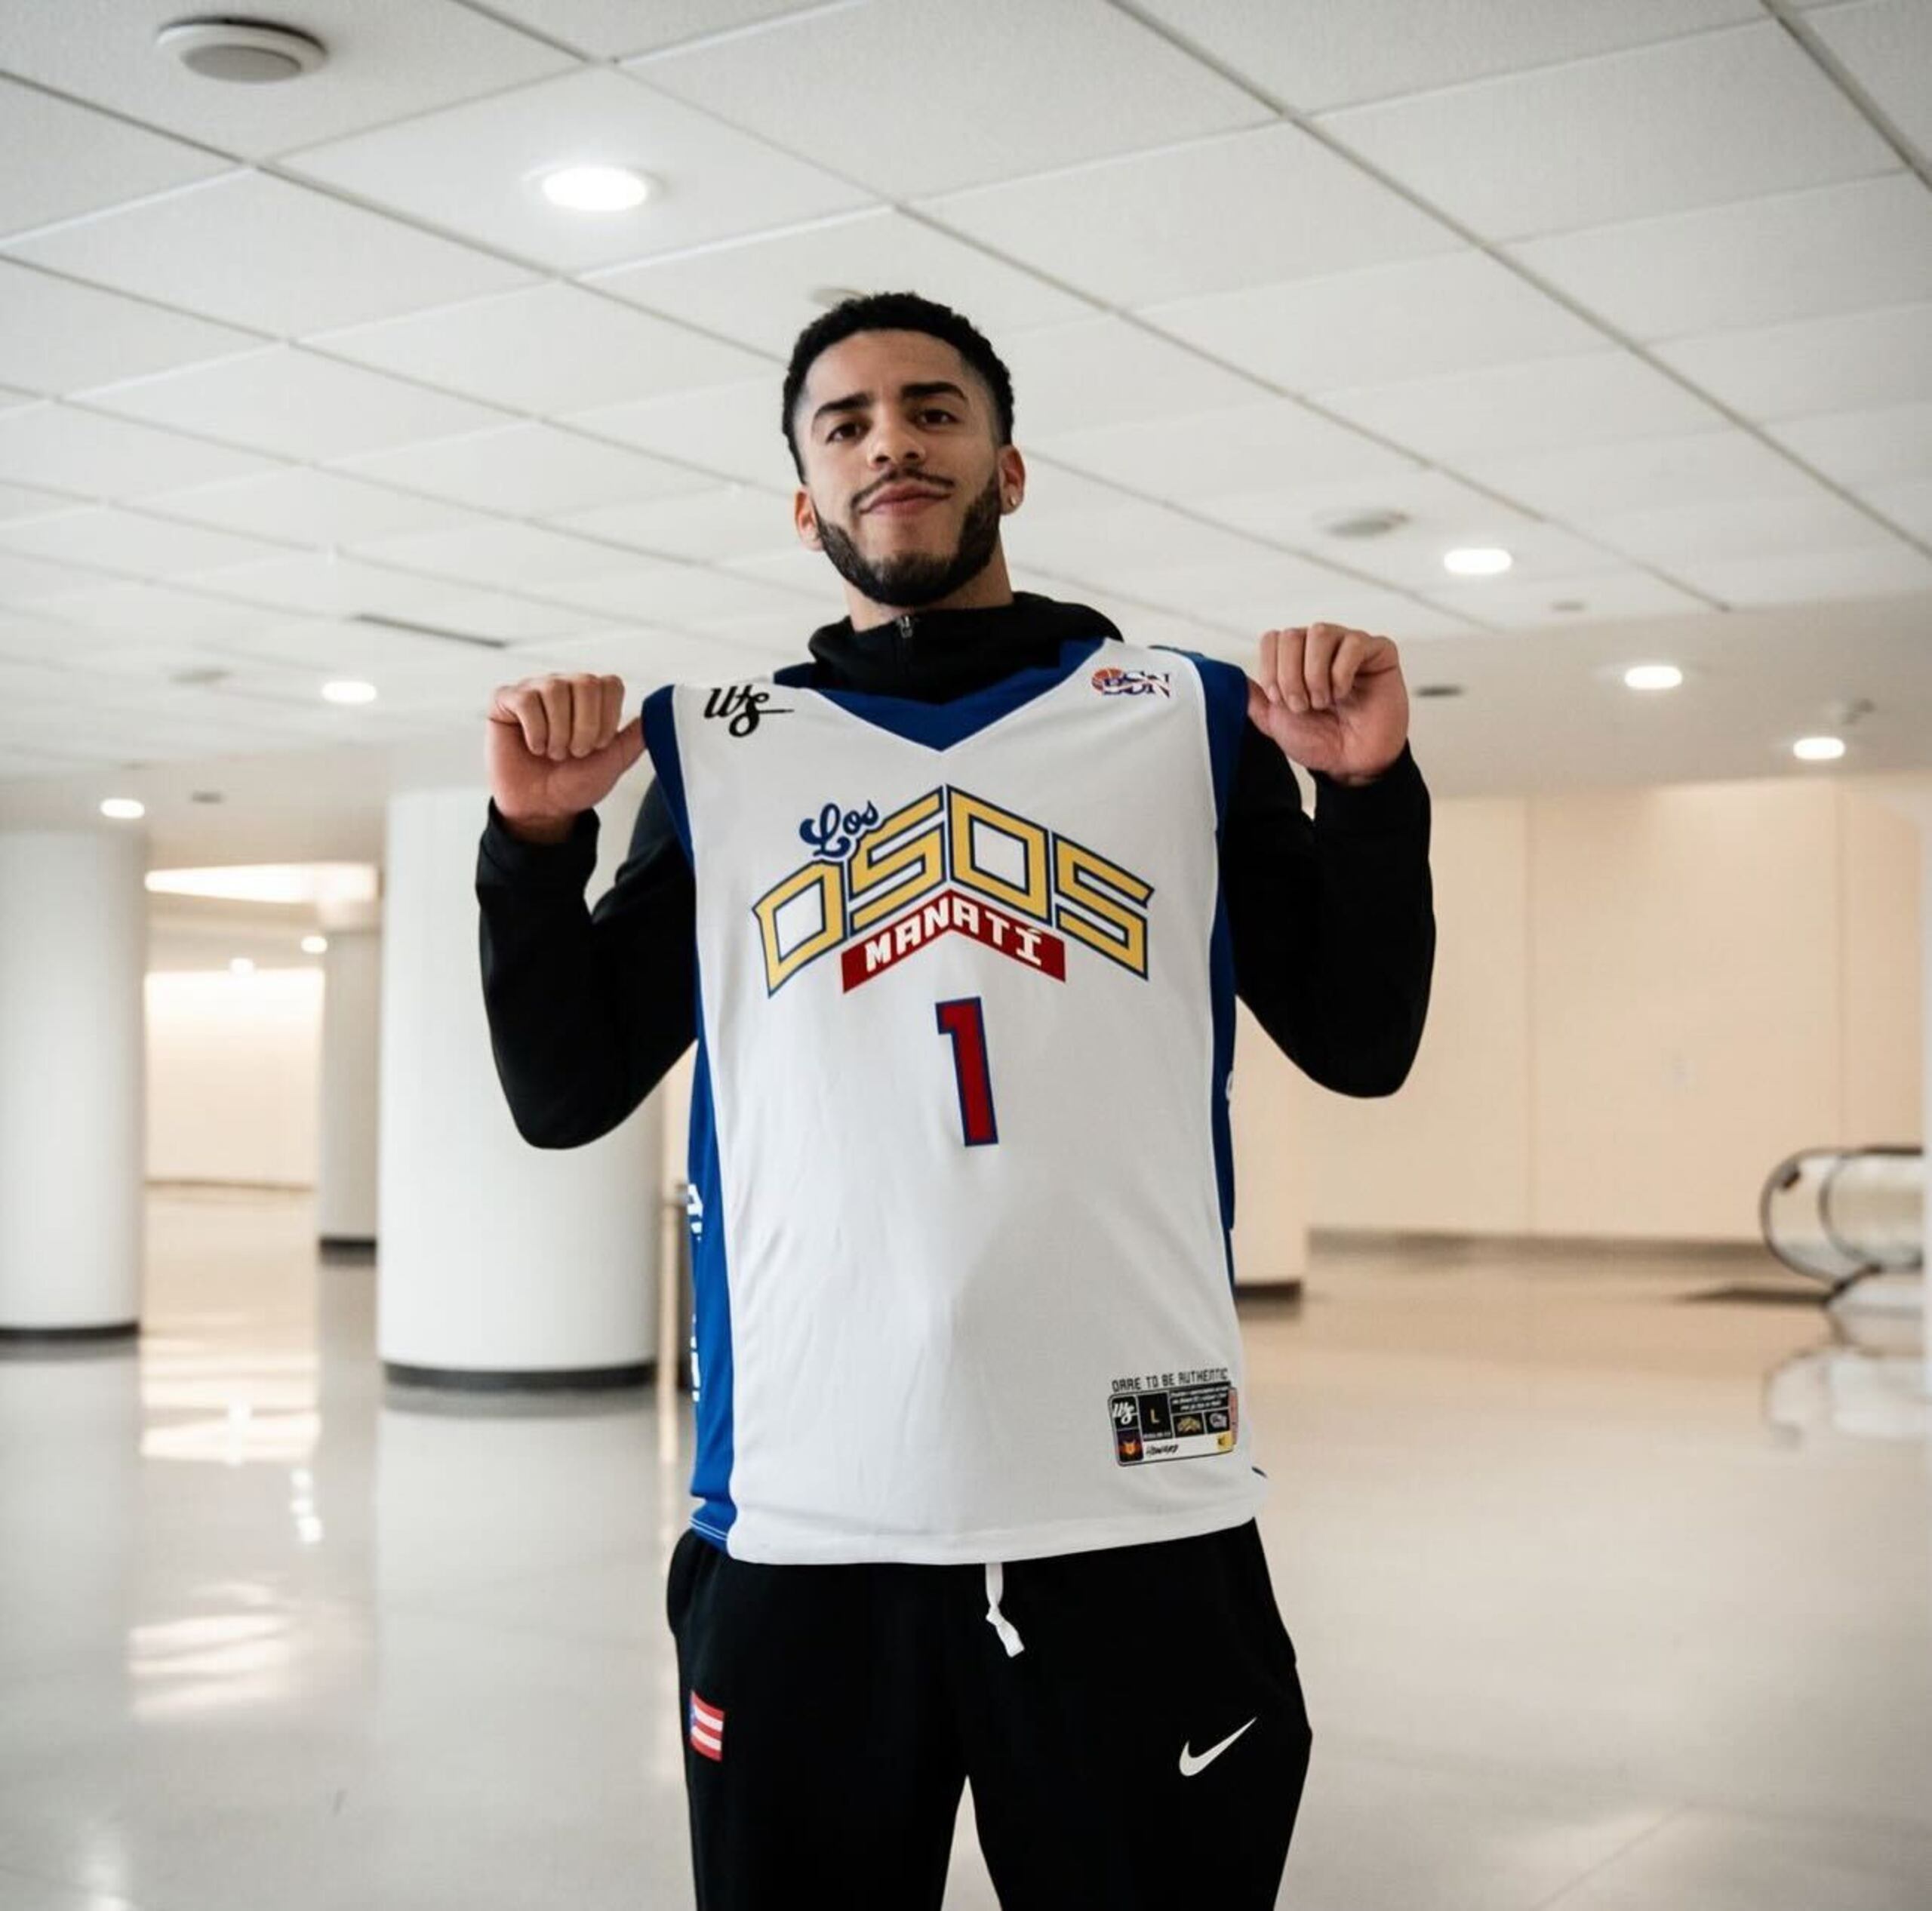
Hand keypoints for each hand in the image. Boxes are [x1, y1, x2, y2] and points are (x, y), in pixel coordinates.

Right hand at [486, 673, 645, 839]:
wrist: (541, 808)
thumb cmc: (575, 784)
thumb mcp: (614, 761)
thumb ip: (637, 736)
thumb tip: (659, 710)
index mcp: (591, 697)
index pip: (610, 684)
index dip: (607, 719)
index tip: (598, 746)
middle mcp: (564, 686)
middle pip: (585, 682)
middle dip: (585, 727)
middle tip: (575, 752)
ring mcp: (534, 690)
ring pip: (554, 690)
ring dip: (559, 733)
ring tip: (554, 753)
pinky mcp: (505, 700)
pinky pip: (525, 700)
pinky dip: (535, 731)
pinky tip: (534, 747)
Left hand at [1245, 623, 1407, 784]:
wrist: (1352, 763)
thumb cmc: (1319, 741)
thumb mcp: (1274, 722)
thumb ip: (1253, 699)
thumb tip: (1229, 679)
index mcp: (1295, 658)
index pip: (1272, 639)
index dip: (1270, 669)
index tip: (1278, 700)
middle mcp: (1321, 647)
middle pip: (1292, 635)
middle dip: (1290, 676)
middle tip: (1302, 706)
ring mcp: (1350, 646)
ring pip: (1320, 632)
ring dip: (1314, 674)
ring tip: (1322, 701)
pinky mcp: (1378, 652)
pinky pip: (1354, 643)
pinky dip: (1341, 672)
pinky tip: (1342, 693)